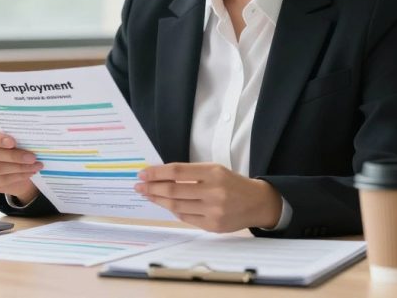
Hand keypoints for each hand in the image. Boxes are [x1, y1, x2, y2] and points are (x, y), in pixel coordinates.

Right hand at [0, 127, 41, 202]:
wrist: (9, 166)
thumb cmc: (10, 147)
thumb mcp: (12, 139)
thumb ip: (15, 137)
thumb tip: (30, 140)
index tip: (13, 142)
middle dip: (14, 156)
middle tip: (32, 157)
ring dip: (19, 168)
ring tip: (35, 165)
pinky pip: (1, 180)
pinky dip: (18, 176)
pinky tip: (29, 173)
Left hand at [134, 163, 281, 232]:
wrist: (257, 203)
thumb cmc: (232, 184)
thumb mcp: (215, 170)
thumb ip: (190, 173)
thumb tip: (160, 176)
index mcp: (213, 173)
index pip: (177, 171)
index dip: (157, 173)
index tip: (143, 174)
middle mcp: (214, 192)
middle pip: (173, 190)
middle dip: (152, 188)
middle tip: (139, 186)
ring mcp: (214, 211)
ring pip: (176, 206)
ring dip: (158, 200)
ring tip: (147, 195)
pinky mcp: (213, 226)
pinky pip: (185, 218)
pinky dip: (173, 210)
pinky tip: (165, 205)